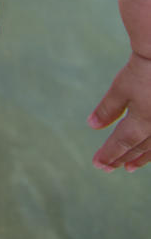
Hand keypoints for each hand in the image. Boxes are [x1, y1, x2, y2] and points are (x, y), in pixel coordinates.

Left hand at [89, 52, 150, 170]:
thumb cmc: (141, 71)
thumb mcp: (120, 88)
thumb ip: (107, 110)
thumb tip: (92, 125)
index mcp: (141, 123)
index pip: (120, 144)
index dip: (108, 154)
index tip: (98, 164)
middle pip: (137, 149)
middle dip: (121, 158)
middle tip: (109, 168)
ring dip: (140, 158)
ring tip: (130, 167)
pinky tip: (149, 149)